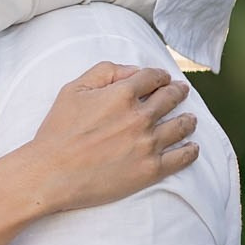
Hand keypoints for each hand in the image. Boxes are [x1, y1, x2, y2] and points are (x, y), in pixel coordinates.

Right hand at [14, 63, 199, 214]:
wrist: (52, 173)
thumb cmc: (58, 131)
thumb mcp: (73, 90)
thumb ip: (104, 72)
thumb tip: (133, 71)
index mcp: (122, 94)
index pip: (152, 77)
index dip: (159, 75)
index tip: (162, 78)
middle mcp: (140, 117)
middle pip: (170, 98)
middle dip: (178, 92)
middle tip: (181, 92)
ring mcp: (148, 144)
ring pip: (181, 126)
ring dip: (188, 119)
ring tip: (190, 119)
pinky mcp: (151, 169)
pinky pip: (182, 157)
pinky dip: (191, 150)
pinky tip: (192, 147)